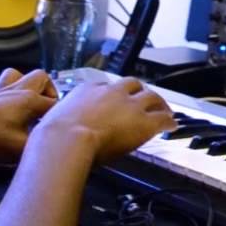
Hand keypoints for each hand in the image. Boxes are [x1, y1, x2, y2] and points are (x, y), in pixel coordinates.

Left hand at [0, 69, 55, 163]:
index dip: (63, 117)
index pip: (56, 104)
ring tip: (27, 104)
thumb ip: (40, 148)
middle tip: (48, 112)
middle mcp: (16, 90)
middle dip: (50, 92)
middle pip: (41, 77)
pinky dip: (1, 94)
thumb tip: (53, 149)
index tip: (64, 131)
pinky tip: (0, 108)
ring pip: (16, 74)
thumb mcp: (19, 150)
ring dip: (24, 86)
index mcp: (29, 100)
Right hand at [35, 78, 174, 162]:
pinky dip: (168, 120)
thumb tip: (56, 127)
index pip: (105, 87)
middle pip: (132, 84)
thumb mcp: (54, 119)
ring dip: (159, 102)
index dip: (113, 95)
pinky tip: (171, 125)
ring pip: (151, 96)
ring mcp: (129, 105)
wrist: (65, 140)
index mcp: (88, 89)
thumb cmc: (54, 136)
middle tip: (144, 100)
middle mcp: (111, 92)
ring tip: (164, 110)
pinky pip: (162, 118)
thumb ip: (61, 118)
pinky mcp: (142, 121)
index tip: (115, 101)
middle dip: (139, 91)